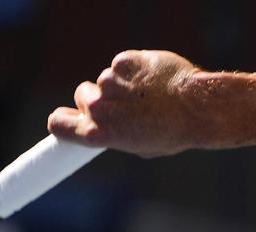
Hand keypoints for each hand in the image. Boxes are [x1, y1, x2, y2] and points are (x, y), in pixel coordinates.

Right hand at [48, 50, 213, 156]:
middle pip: (82, 95)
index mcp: (98, 133)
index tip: (71, 116)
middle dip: (98, 97)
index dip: (63, 119)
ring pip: (106, 79)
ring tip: (150, 93)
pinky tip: (154, 78)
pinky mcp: (123, 62)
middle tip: (126, 103)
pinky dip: (134, 68)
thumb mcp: (140, 145)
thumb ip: (115, 134)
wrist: (198, 108)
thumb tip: (105, 126)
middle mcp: (98, 108)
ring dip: (122, 83)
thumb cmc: (173, 133)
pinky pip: (122, 64)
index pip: (58, 124)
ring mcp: (109, 83)